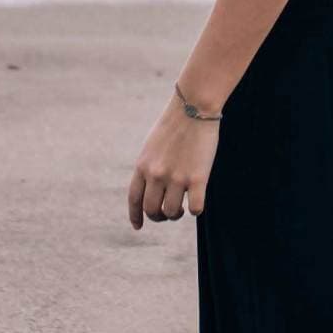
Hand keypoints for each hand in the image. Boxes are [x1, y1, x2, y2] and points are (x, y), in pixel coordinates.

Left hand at [128, 90, 218, 229]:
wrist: (194, 106)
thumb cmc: (175, 122)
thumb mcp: (152, 145)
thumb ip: (150, 166)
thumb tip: (153, 188)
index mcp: (142, 166)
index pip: (134, 199)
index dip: (135, 216)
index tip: (139, 226)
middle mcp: (156, 174)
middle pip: (151, 210)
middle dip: (159, 217)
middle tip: (170, 213)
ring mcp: (176, 177)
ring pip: (172, 212)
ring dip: (177, 214)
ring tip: (183, 208)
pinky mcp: (197, 178)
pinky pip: (196, 208)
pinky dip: (196, 209)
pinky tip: (198, 201)